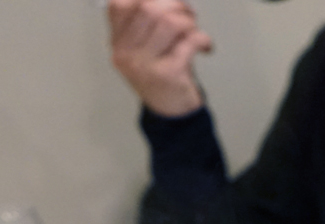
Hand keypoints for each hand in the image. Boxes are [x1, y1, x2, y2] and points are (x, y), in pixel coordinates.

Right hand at [108, 0, 212, 116]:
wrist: (170, 111)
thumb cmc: (161, 72)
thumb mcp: (144, 47)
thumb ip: (147, 20)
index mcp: (118, 42)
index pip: (119, 4)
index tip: (165, 2)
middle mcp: (126, 53)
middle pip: (149, 8)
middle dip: (175, 4)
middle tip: (188, 13)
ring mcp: (145, 65)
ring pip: (170, 22)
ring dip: (189, 21)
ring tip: (193, 30)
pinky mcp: (167, 74)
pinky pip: (189, 42)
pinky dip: (203, 39)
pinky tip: (206, 46)